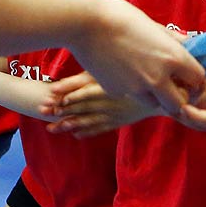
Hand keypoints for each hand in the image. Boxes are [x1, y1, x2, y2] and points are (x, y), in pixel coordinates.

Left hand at [44, 71, 161, 137]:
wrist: (162, 94)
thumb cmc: (136, 75)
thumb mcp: (113, 71)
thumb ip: (91, 74)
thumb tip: (69, 76)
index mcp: (109, 88)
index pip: (84, 94)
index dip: (67, 98)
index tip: (50, 100)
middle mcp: (109, 103)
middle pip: (82, 108)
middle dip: (62, 112)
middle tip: (43, 113)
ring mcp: (113, 114)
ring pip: (88, 121)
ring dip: (70, 124)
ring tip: (52, 129)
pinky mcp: (117, 122)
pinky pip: (100, 129)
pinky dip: (87, 132)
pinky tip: (76, 135)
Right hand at [66, 0, 205, 116]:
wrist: (84, 23)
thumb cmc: (119, 16)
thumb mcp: (153, 25)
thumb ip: (173, 40)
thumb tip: (188, 43)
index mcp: (172, 57)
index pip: (198, 79)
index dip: (196, 80)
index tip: (190, 77)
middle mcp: (157, 78)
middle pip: (178, 104)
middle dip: (178, 98)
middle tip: (173, 87)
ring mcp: (135, 88)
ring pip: (153, 102)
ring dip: (155, 95)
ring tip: (145, 75)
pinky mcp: (116, 91)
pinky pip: (130, 94)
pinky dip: (131, 88)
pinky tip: (122, 69)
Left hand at [178, 40, 205, 156]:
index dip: (195, 115)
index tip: (180, 106)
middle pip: (196, 124)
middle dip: (177, 112)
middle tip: (161, 94)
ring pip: (198, 124)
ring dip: (182, 112)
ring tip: (168, 92)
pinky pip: (204, 122)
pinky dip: (191, 113)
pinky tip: (183, 96)